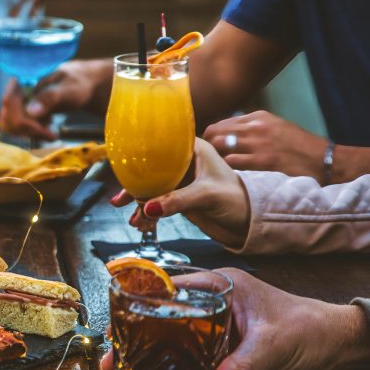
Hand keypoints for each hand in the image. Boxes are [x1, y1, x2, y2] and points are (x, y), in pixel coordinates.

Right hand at [0, 60, 104, 139]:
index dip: (20, 118)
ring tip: (51, 132)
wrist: (85, 86)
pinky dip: (34, 134)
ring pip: (12, 126)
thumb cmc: (78, 82)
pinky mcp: (26, 114)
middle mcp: (18, 92)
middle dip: (28, 128)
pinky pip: (20, 130)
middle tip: (49, 132)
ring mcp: (21, 104)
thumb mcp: (68, 89)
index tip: (41, 127)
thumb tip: (30, 111)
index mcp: (25, 79)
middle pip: (8, 117)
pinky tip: (49, 131)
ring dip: (31, 133)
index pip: (9, 101)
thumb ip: (50, 98)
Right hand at [101, 268, 369, 369]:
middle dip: (137, 334)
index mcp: (222, 285)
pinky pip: (191, 356)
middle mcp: (214, 302)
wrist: (338, 347)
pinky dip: (175, 367)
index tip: (120, 322)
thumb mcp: (273, 344)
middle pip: (165, 315)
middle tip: (113, 355)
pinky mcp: (224, 348)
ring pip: (174, 337)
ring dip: (152, 353)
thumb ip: (242, 365)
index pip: (171, 286)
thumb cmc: (312, 328)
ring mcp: (217, 326)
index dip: (142, 301)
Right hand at [111, 138, 250, 247]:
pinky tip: (142, 225)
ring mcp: (180, 181)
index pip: (161, 144)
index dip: (140, 152)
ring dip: (139, 204)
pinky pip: (157, 203)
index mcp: (192, 150)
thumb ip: (177, 200)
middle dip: (134, 186)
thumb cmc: (238, 199)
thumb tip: (148, 208)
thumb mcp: (207, 196)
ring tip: (135, 221)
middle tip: (120, 200)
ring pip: (151, 188)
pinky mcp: (179, 198)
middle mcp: (183, 163)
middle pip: (150, 169)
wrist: (249, 223)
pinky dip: (148, 214)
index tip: (123, 164)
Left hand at [203, 110, 328, 182]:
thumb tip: (228, 135)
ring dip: (214, 161)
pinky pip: (232, 164)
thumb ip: (253, 129)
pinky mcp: (263, 162)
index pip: (220, 125)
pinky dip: (225, 171)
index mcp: (259, 117)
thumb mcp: (277, 128)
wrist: (327, 161)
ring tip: (214, 172)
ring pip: (219, 148)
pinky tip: (226, 178)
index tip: (207, 152)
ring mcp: (259, 144)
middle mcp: (256, 127)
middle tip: (205, 164)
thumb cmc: (300, 148)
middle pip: (215, 134)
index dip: (209, 139)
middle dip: (206, 149)